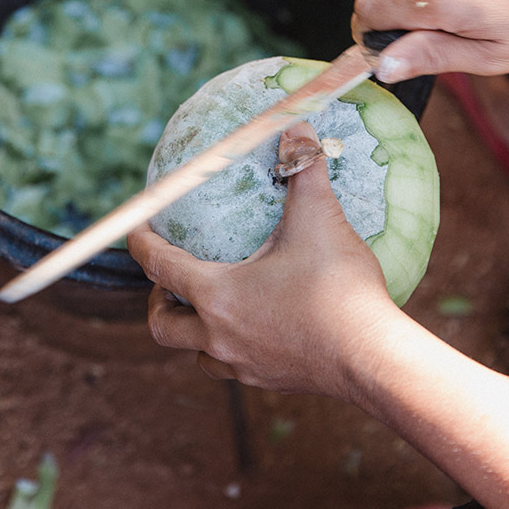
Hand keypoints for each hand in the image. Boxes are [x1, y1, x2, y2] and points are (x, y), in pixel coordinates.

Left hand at [127, 122, 395, 399]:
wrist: (375, 357)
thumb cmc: (340, 288)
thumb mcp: (318, 217)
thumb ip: (302, 168)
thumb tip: (297, 128)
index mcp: (217, 294)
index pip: (160, 267)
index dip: (140, 244)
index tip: (134, 230)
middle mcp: (219, 335)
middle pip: (163, 326)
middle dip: (157, 300)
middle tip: (169, 279)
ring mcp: (243, 364)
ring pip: (196, 353)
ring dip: (191, 330)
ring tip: (207, 305)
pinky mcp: (269, 380)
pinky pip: (231, 367)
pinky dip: (226, 347)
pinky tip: (252, 327)